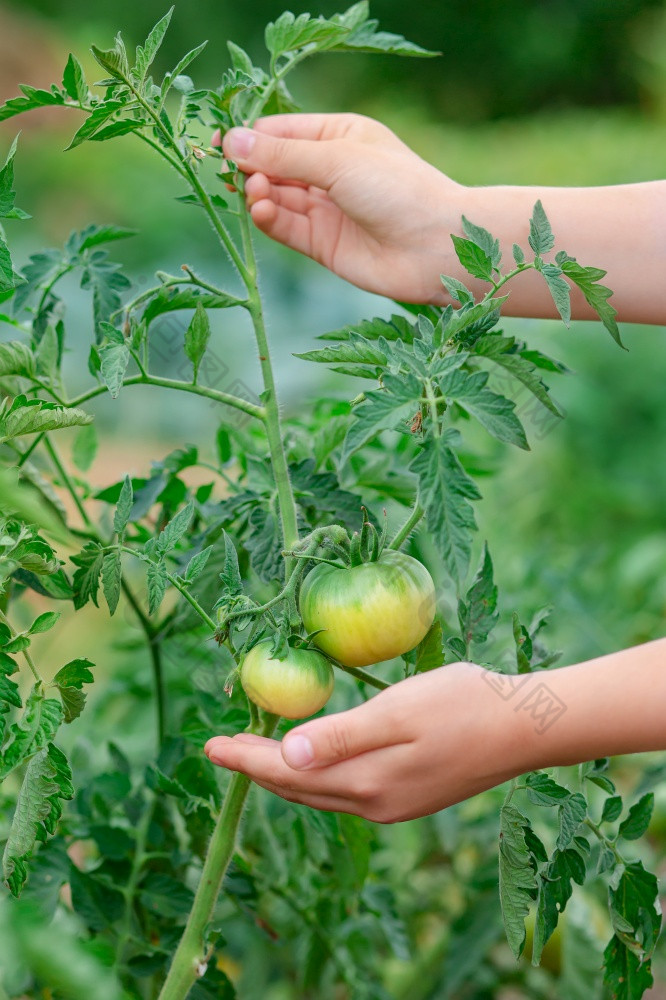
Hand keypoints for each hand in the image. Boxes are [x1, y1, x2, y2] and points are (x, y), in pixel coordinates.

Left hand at [204, 662, 536, 822]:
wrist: (526, 728)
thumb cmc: (462, 705)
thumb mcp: (397, 711)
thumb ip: (341, 736)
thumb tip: (285, 755)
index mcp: (365, 781)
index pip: (287, 773)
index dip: (246, 758)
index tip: (210, 745)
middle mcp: (374, 802)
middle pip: (298, 788)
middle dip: (258, 768)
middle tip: (224, 746)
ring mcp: (394, 804)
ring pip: (321, 793)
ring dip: (286, 774)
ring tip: (259, 753)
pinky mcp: (411, 796)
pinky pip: (346, 792)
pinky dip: (318, 776)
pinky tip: (315, 760)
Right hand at [217, 113, 461, 304]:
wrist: (435, 247)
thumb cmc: (397, 189)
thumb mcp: (338, 160)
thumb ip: (283, 155)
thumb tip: (231, 142)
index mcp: (339, 136)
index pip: (282, 131)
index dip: (250, 137)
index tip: (221, 141)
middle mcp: (331, 171)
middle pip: (274, 165)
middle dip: (250, 166)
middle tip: (227, 170)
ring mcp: (326, 209)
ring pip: (276, 197)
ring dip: (259, 193)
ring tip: (255, 191)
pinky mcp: (322, 244)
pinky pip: (285, 227)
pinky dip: (269, 218)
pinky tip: (260, 209)